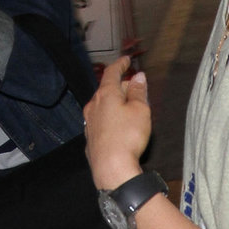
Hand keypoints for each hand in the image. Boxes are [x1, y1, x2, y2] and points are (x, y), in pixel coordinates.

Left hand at [84, 54, 151, 190]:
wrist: (111, 168)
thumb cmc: (128, 136)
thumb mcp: (140, 110)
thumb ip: (138, 92)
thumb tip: (138, 77)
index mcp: (105, 94)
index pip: (112, 73)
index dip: (120, 65)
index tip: (127, 60)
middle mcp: (93, 106)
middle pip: (107, 90)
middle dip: (120, 87)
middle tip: (134, 89)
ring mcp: (89, 123)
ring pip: (102, 107)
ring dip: (114, 104)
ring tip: (128, 109)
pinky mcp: (90, 139)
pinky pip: (101, 122)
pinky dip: (110, 118)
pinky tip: (118, 127)